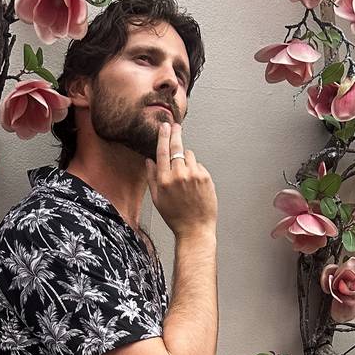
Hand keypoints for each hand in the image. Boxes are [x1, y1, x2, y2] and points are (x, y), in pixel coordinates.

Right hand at [146, 120, 216, 239]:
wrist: (195, 229)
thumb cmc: (175, 217)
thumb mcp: (157, 200)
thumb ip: (152, 178)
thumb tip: (149, 161)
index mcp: (164, 181)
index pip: (162, 152)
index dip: (163, 136)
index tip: (164, 127)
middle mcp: (179, 175)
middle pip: (176, 147)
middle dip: (175, 133)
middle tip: (175, 126)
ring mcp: (193, 175)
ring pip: (189, 155)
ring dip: (186, 159)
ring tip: (186, 177)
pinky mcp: (205, 177)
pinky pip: (198, 165)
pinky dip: (196, 170)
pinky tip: (194, 184)